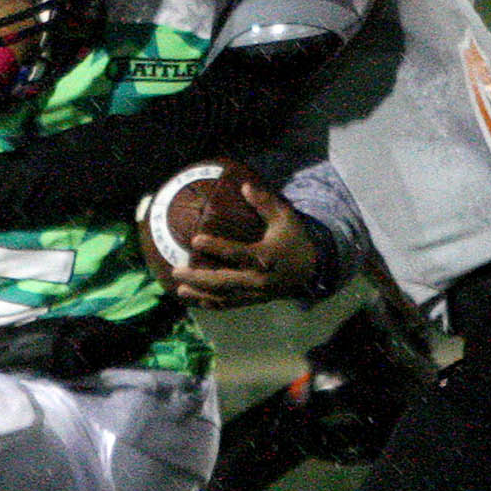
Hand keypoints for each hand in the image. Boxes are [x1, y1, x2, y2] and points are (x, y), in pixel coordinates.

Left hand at [172, 181, 322, 308]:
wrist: (313, 269)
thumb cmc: (295, 239)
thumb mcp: (284, 218)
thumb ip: (264, 203)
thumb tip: (244, 186)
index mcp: (266, 257)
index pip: (237, 253)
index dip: (216, 247)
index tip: (195, 240)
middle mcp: (260, 279)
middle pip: (224, 282)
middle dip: (199, 278)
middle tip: (177, 271)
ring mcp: (257, 293)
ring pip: (225, 298)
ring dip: (201, 294)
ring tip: (180, 289)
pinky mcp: (255, 300)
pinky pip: (232, 304)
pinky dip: (213, 304)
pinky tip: (196, 299)